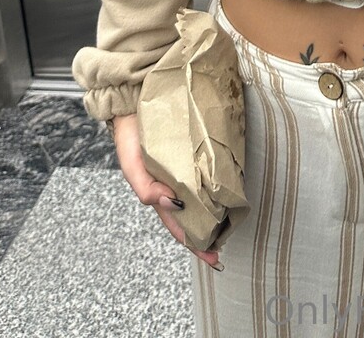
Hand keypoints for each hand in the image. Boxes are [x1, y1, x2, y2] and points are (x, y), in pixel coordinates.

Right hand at [110, 113, 222, 269]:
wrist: (132, 103)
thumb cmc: (129, 138)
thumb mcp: (132, 168)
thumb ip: (147, 189)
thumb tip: (175, 204)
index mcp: (161, 194)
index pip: (181, 226)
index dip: (196, 244)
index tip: (214, 259)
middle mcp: (176, 184)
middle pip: (196, 213)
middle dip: (211, 231)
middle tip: (228, 242)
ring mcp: (186, 167)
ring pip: (204, 193)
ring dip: (217, 206)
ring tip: (234, 218)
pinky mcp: (195, 149)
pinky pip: (207, 167)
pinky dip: (217, 177)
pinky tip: (229, 181)